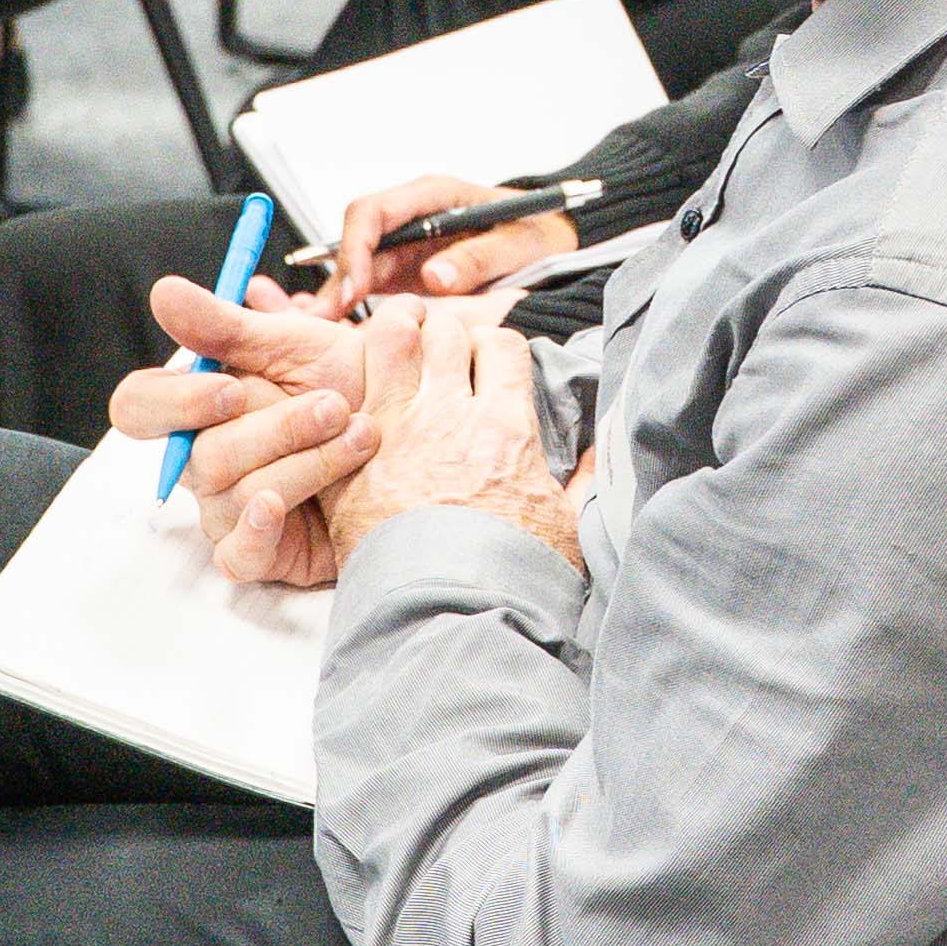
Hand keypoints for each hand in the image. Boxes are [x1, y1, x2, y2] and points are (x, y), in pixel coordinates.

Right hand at [117, 274, 375, 587]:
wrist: (411, 435)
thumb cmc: (349, 385)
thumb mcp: (295, 344)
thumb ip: (226, 324)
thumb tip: (163, 293)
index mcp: (199, 405)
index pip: (138, 406)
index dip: (175, 401)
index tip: (231, 389)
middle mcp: (205, 459)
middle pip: (200, 456)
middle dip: (274, 430)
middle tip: (332, 406)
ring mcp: (228, 509)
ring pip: (236, 496)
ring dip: (307, 463)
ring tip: (362, 434)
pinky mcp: (260, 553)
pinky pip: (237, 556)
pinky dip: (258, 531)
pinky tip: (282, 508)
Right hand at [319, 172, 585, 317]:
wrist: (556, 240)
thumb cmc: (540, 231)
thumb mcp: (519, 244)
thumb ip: (479, 257)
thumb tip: (435, 278)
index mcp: (434, 196)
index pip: (374, 212)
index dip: (355, 250)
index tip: (354, 290)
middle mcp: (414, 216)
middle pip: (358, 239)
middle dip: (339, 277)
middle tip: (326, 319)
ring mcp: (409, 242)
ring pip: (359, 263)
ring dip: (339, 294)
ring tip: (321, 329)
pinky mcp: (411, 267)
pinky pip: (373, 282)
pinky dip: (354, 304)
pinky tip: (340, 329)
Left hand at [334, 297, 580, 572]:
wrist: (448, 613)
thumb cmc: (511, 578)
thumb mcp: (568, 527)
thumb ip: (586, 480)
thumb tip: (603, 450)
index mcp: (505, 426)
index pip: (504, 345)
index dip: (497, 344)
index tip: (491, 360)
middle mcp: (449, 414)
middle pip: (447, 332)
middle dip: (447, 331)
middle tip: (440, 350)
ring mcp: (394, 430)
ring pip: (392, 339)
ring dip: (397, 332)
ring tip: (397, 342)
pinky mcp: (350, 458)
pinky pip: (343, 391)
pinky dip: (350, 382)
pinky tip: (353, 392)